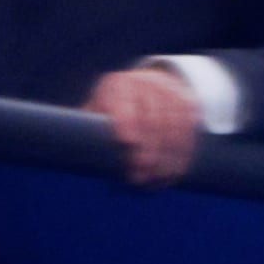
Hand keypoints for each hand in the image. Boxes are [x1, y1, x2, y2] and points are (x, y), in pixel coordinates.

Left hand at [82, 67, 200, 185]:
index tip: (126, 142)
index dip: (127, 119)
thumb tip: (74, 156)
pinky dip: (182, 154)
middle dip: (146, 151)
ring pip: (172, 127)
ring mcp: (169, 90)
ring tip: (155, 181)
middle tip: (138, 178)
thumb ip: (86, 131)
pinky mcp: (187, 102)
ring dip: (165, 158)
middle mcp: (144, 83)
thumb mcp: (95, 114)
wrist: (146, 87)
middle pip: (151, 118)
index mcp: (116, 85)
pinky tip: (173, 173)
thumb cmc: (111, 111)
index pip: (123, 100)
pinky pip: (189, 130)